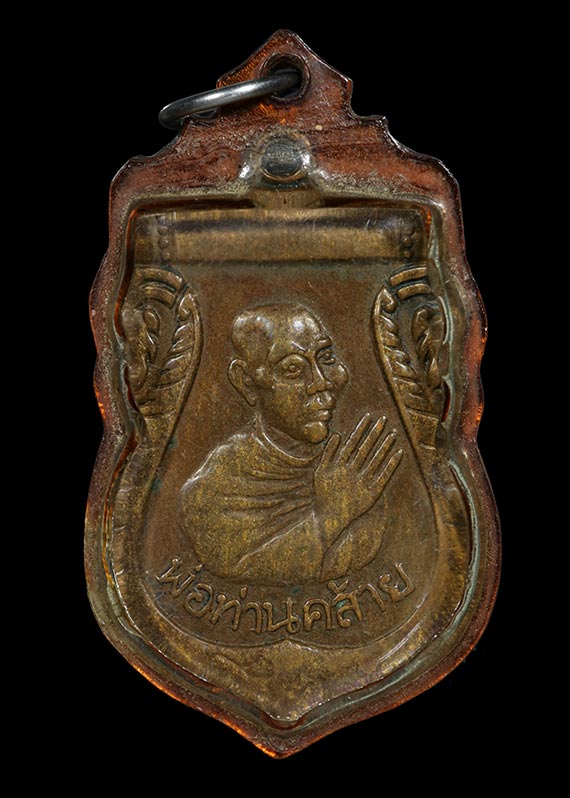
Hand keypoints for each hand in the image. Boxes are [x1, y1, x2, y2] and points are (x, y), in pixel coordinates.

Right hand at [314, 413, 402, 543]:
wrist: (329, 517)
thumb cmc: (323, 493)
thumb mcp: (320, 471)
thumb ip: (328, 452)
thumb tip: (337, 434)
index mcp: (339, 464)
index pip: (353, 441)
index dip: (362, 428)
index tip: (369, 417)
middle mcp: (352, 471)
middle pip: (366, 447)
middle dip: (375, 432)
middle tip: (384, 419)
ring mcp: (362, 481)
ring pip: (377, 459)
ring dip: (385, 445)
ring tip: (394, 433)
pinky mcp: (372, 492)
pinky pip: (384, 475)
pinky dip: (392, 464)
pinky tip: (399, 453)